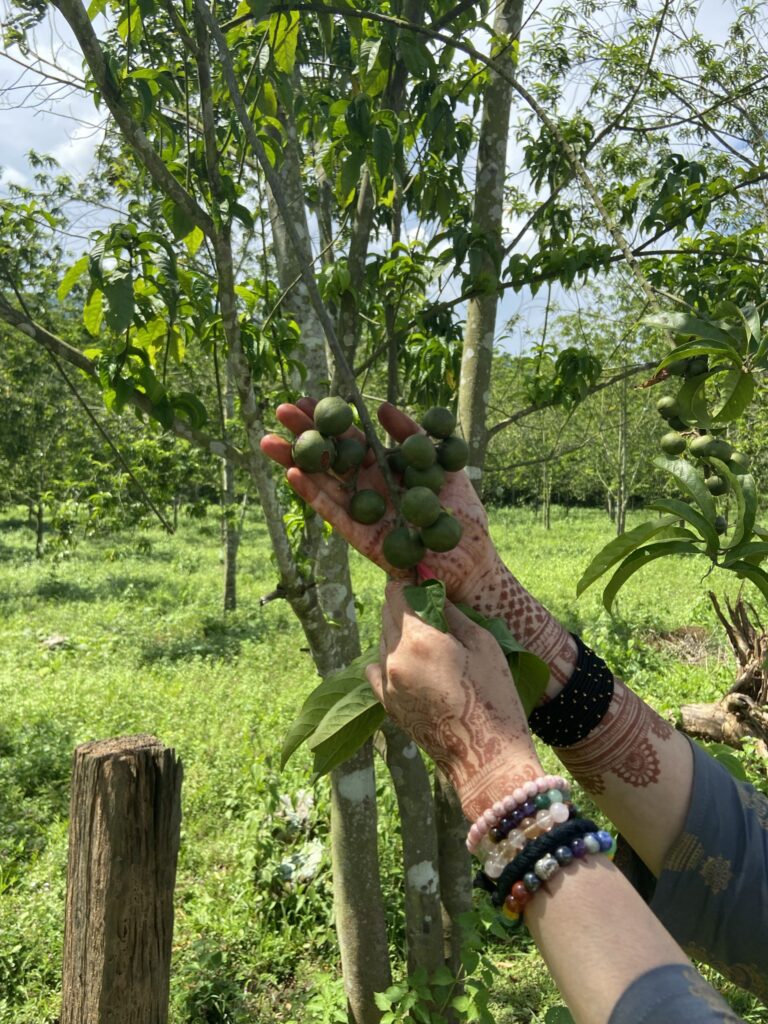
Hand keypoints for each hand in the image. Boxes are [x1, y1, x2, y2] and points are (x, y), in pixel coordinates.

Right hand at [260, 399, 497, 601]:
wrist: (472, 561)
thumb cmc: (463, 515)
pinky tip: (293, 474)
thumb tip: (383, 408)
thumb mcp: (445, 465)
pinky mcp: (360, 538)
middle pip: (331, 458)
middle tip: (281, 410)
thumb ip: (416, 437)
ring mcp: (362, 513)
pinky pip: (333, 513)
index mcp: (387, 469)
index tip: (306, 399)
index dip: (330, 421)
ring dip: (296, 461)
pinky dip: (313, 495)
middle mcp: (369, 489)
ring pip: (323, 483)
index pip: (352, 440)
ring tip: (268, 439)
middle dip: (305, 434)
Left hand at [366, 580, 542, 819]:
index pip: (397, 593)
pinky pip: (377, 669)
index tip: (421, 582)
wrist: (486, 758)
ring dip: (400, 634)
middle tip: (430, 610)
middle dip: (405, 606)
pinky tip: (413, 665)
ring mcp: (386, 683)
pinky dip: (390, 660)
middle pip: (388, 615)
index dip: (408, 584)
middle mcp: (394, 657)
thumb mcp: (483, 644)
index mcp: (418, 638)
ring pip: (383, 641)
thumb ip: (450, 612)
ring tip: (430, 644)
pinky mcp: (385, 704)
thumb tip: (430, 587)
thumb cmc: (494, 696)